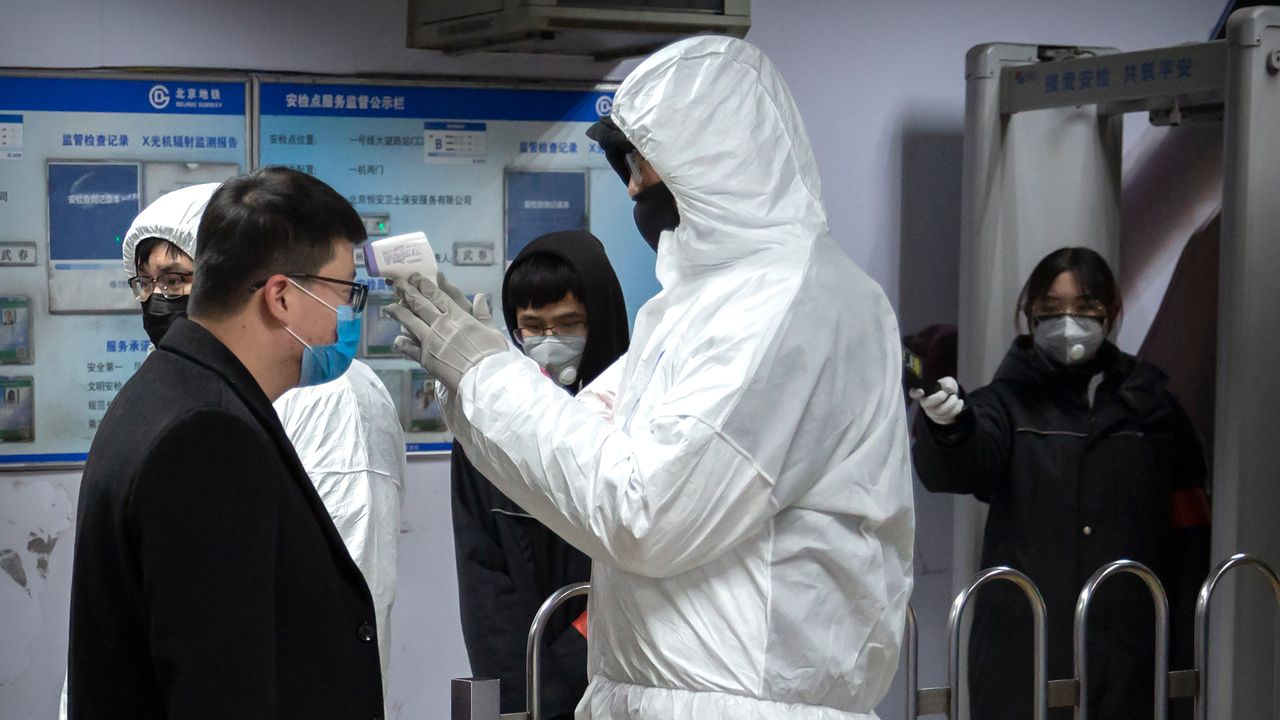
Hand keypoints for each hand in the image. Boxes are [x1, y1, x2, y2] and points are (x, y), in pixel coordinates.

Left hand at [386, 272, 507, 390]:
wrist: (485, 379)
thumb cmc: (494, 355)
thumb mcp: (493, 330)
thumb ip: (483, 313)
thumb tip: (480, 297)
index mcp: (458, 315)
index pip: (437, 295)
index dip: (424, 285)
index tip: (416, 278)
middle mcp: (441, 324)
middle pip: (419, 304)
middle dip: (406, 292)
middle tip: (397, 284)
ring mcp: (431, 340)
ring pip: (409, 321)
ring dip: (397, 312)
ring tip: (389, 307)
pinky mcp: (426, 357)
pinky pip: (408, 347)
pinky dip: (401, 342)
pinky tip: (396, 339)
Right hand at [909, 376, 963, 425]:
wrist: (953, 398)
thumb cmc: (946, 388)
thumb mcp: (947, 381)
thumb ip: (947, 382)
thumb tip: (948, 388)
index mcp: (923, 392)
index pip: (913, 393)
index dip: (915, 393)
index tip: (921, 391)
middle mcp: (924, 403)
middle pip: (927, 403)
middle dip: (940, 397)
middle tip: (947, 393)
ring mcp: (931, 413)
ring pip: (940, 411)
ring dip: (952, 403)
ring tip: (955, 397)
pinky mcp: (940, 419)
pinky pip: (948, 416)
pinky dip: (957, 408)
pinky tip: (959, 402)